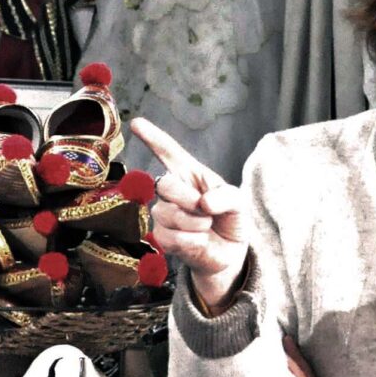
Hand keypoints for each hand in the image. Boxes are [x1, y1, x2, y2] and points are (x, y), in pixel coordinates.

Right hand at [128, 117, 250, 309]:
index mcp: (190, 175)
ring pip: (169, 214)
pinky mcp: (162, 238)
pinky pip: (172, 237)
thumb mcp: (238, 202)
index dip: (152, 138)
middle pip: (165, 184)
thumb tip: (203, 203)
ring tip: (206, 228)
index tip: (137, 123)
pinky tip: (199, 242)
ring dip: (195, 224)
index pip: (168, 152)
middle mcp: (172, 191)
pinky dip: (192, 242)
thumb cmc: (231, 219)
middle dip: (187, 198)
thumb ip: (226, 196)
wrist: (230, 252)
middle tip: (205, 209)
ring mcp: (164, 214)